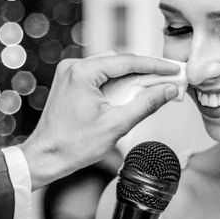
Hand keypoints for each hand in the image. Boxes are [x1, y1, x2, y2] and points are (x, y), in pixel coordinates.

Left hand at [19, 54, 180, 189]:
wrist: (45, 157)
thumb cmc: (71, 145)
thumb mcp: (117, 125)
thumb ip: (146, 104)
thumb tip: (168, 90)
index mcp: (82, 73)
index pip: (127, 61)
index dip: (155, 65)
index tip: (174, 69)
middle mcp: (73, 67)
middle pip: (119, 61)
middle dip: (144, 70)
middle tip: (168, 79)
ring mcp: (70, 74)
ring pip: (109, 68)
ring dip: (131, 77)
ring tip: (154, 87)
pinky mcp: (70, 82)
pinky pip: (99, 76)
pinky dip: (116, 83)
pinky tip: (131, 93)